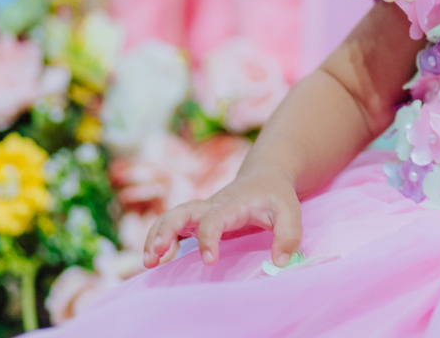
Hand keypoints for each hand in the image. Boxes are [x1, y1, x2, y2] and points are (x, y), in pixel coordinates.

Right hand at [143, 170, 301, 269]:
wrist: (266, 177)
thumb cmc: (276, 195)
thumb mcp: (290, 210)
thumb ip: (289, 235)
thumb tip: (279, 263)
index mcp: (232, 203)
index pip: (213, 218)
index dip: (208, 238)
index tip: (209, 261)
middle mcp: (212, 205)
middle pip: (181, 212)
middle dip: (165, 231)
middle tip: (156, 255)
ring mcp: (202, 212)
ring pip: (171, 217)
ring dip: (156, 236)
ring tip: (148, 262)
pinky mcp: (198, 219)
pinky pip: (173, 226)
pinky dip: (160, 239)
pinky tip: (157, 259)